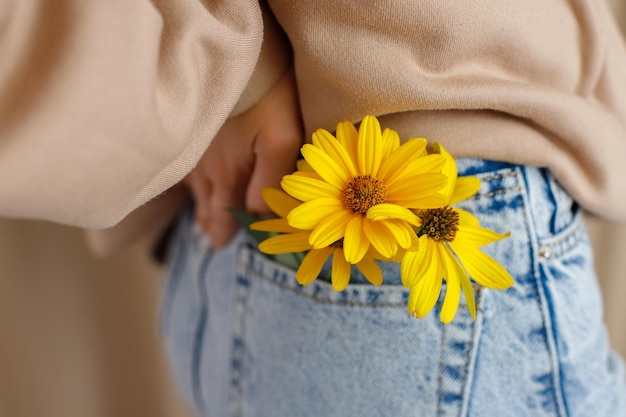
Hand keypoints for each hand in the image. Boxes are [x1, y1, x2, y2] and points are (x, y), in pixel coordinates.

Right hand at [183, 69, 302, 247]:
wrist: (233, 59)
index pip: (226, 216)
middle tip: (209, 244)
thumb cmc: (265, 98)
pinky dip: (190, 186)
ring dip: (198, 210)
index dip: (226, 234)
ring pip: (195, 191)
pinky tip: (191, 188)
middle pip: (207, 207)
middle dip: (209, 229)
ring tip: (199, 227)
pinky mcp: (188, 136)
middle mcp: (205, 170)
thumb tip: (257, 213)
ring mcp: (193, 153)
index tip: (221, 247)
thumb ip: (270, 182)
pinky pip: (185, 171)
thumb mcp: (280, 139)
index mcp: (229, 176)